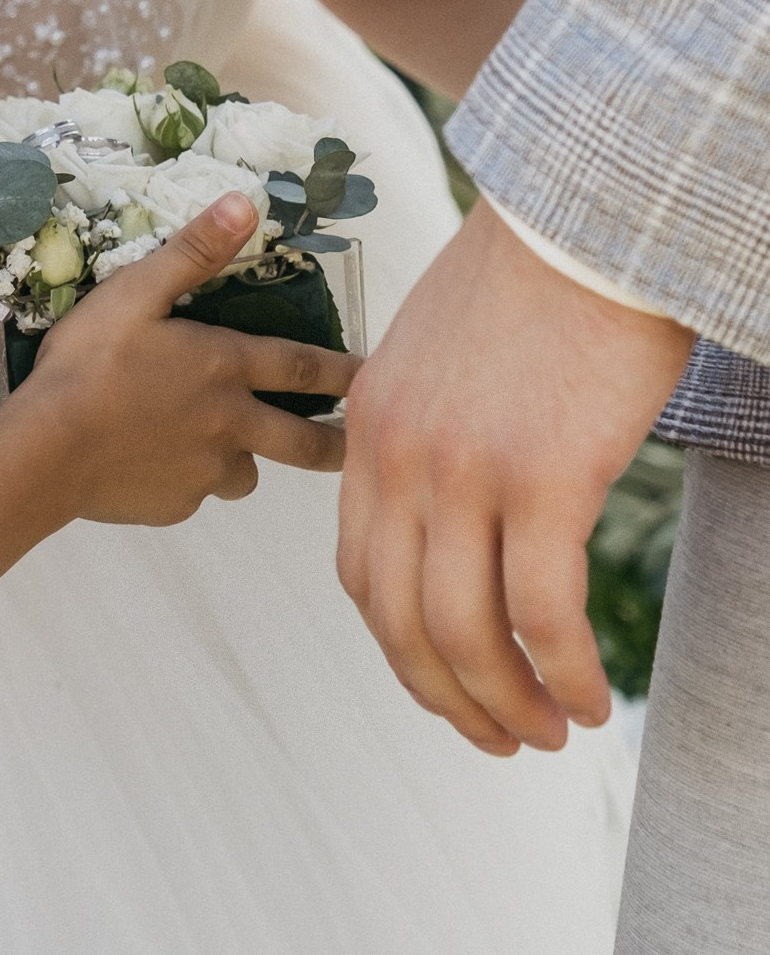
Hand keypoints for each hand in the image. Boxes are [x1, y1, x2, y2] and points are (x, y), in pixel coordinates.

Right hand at [29, 195, 356, 525]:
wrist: (45, 451)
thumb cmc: (87, 364)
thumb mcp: (135, 292)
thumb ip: (192, 252)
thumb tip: (245, 204)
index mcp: (224, 368)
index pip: (304, 369)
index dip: (345, 372)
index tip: (376, 378)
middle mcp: (230, 426)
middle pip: (305, 444)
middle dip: (335, 444)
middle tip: (356, 448)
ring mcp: (204, 472)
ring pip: (246, 474)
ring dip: (244, 461)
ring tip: (221, 451)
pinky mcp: (174, 505)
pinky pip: (194, 494)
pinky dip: (186, 480)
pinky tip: (152, 466)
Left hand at [337, 201, 693, 753]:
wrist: (582, 215)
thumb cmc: (527, 283)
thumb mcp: (436, 355)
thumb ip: (424, 429)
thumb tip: (457, 506)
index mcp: (368, 429)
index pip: (361, 573)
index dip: (401, 649)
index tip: (448, 684)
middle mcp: (398, 457)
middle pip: (401, 621)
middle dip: (450, 698)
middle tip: (503, 738)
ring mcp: (465, 471)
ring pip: (466, 633)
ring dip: (509, 703)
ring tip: (553, 732)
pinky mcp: (543, 477)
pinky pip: (542, 614)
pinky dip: (564, 672)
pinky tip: (592, 698)